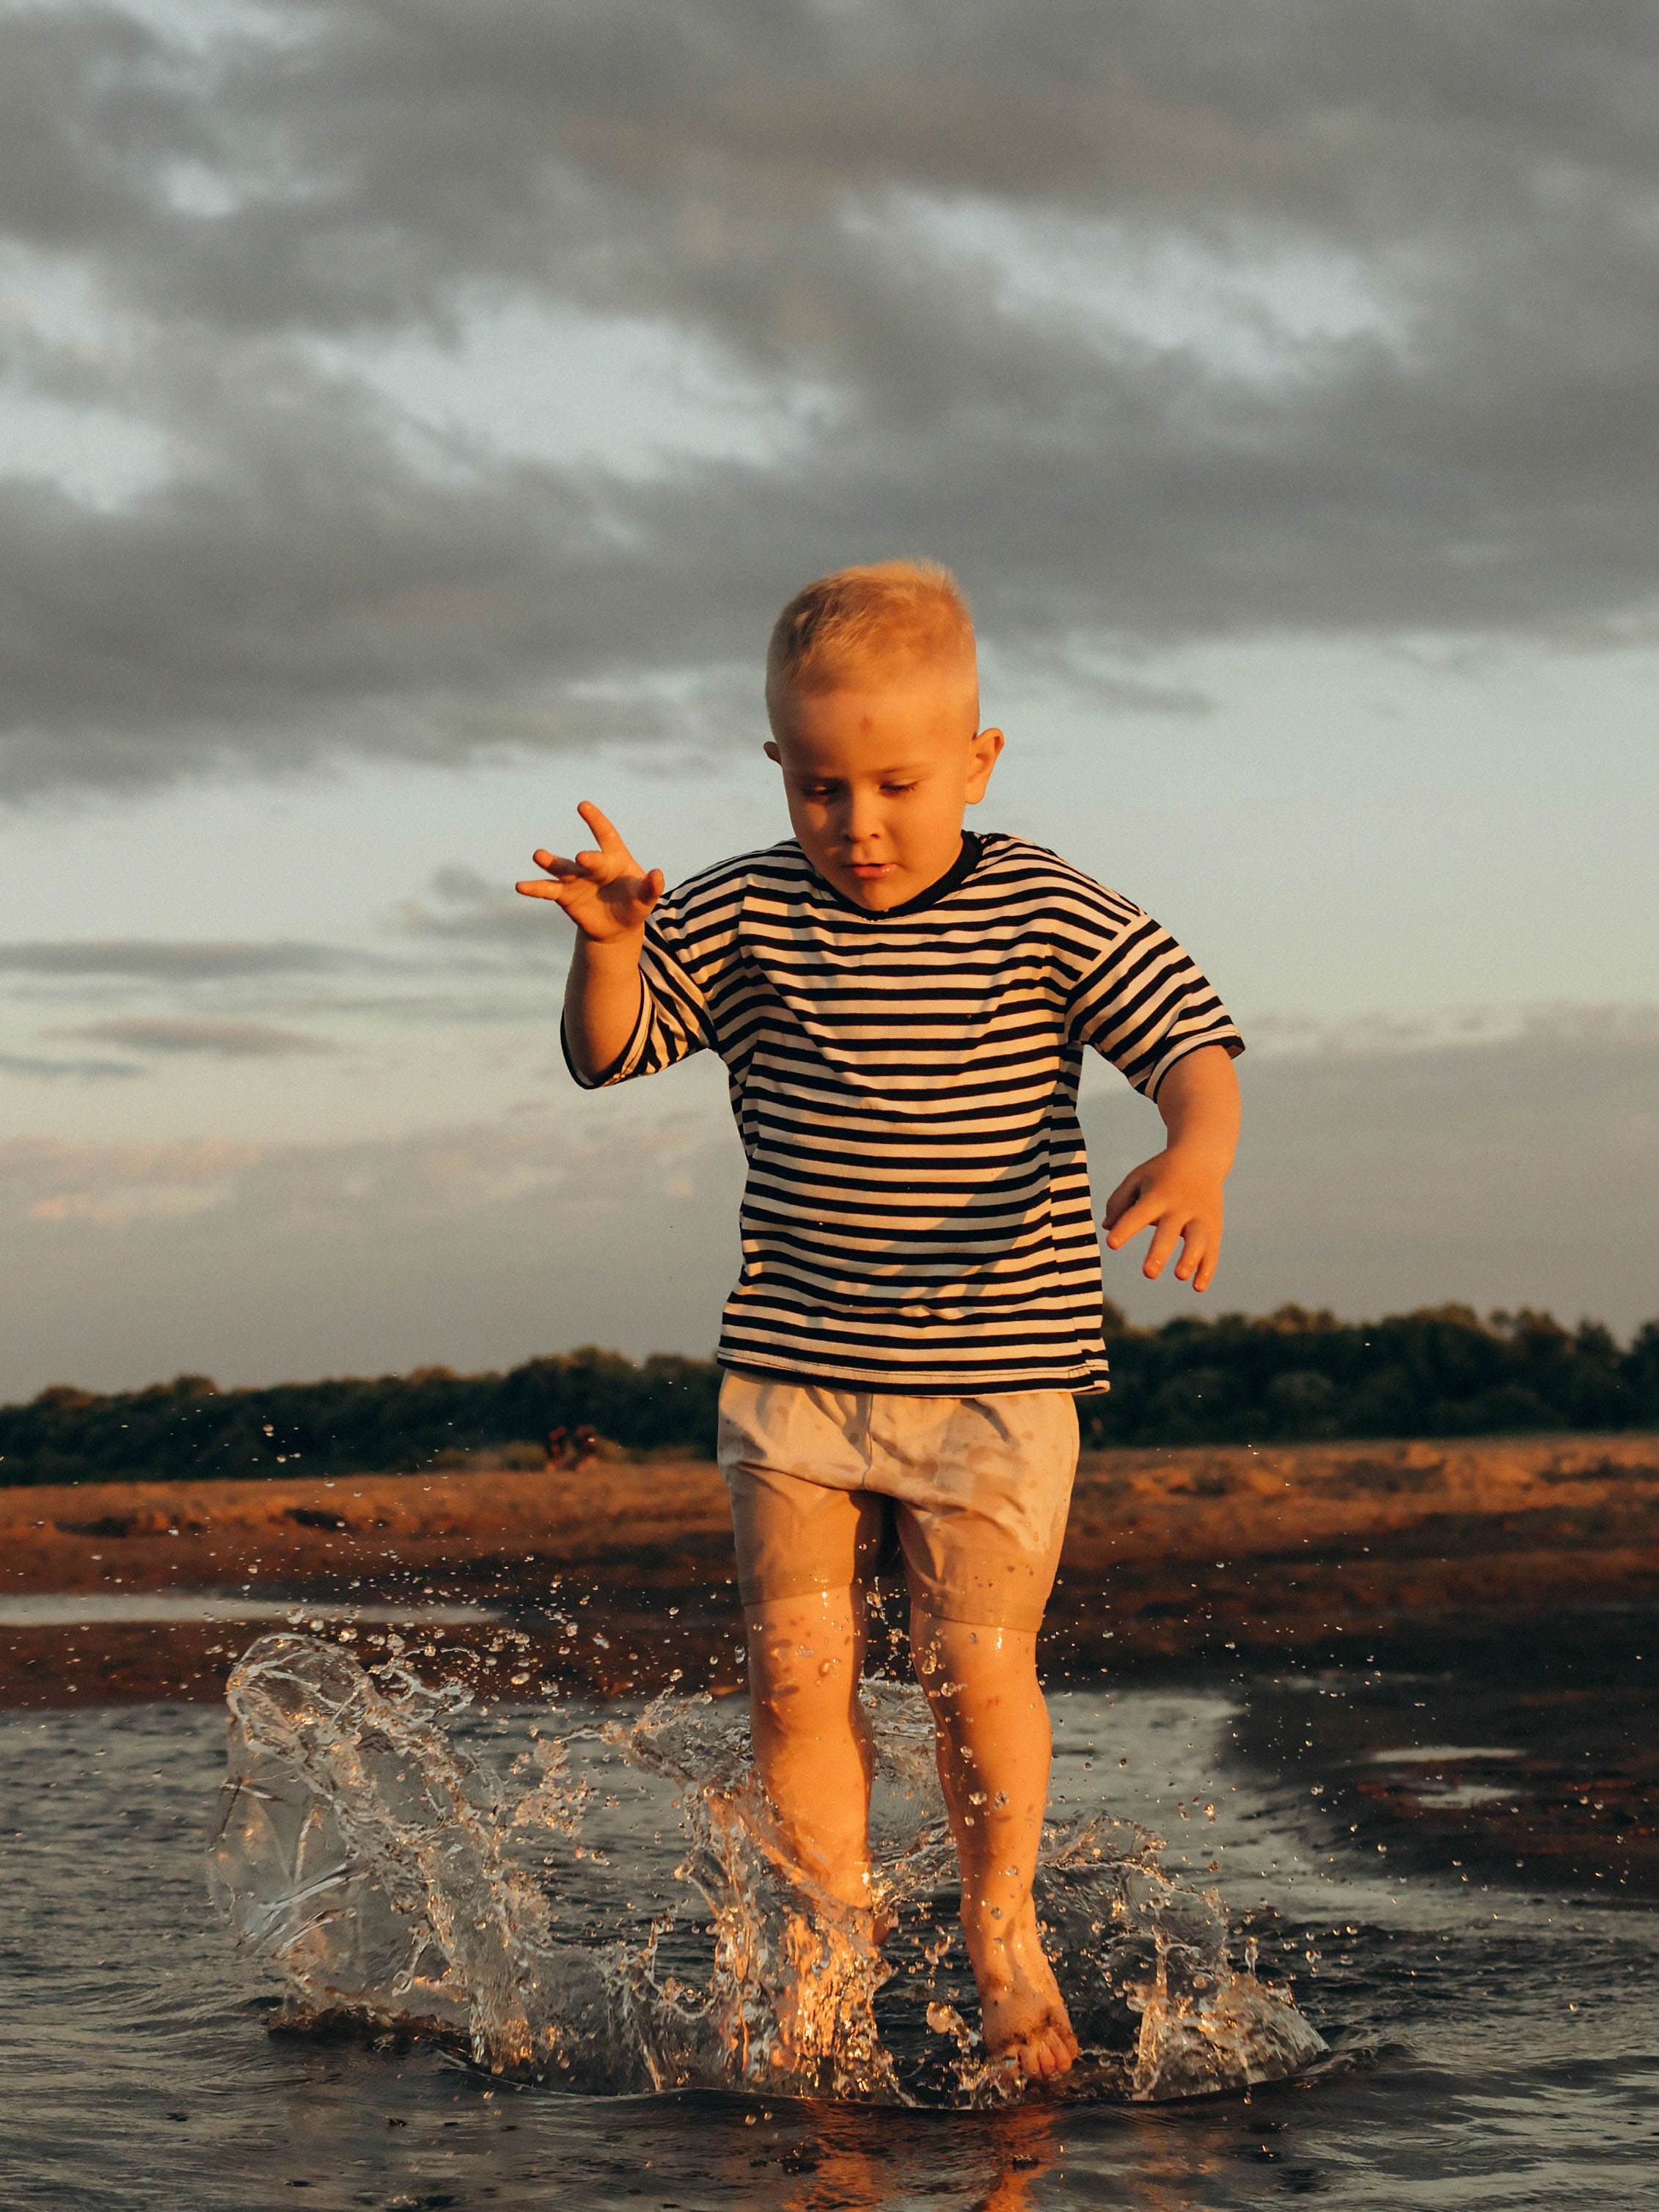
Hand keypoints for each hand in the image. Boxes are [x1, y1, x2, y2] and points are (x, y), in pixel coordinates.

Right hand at [515, 802, 663, 943]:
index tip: (583, 806)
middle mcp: (593, 865)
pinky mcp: (564, 895)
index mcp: (615, 858)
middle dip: (587, 860)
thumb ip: (650, 888)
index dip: (596, 821)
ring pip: (562, 868)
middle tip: (582, 859)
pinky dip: (534, 888)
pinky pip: (547, 890)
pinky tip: (520, 886)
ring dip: (550, 862)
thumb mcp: (645, 900)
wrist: (616, 927)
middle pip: (588, 860)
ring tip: (539, 855)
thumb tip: (658, 875)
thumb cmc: (633, 905)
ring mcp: (576, 878)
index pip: (606, 835)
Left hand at [1102, 1145, 1225, 1290]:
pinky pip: (1213, 1251)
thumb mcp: (1137, 1178)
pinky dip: (1207, 1269)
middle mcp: (1180, 1207)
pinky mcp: (1214, 1227)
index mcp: (1157, 1195)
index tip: (1111, 1244)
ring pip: (1197, 1241)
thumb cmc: (1160, 1173)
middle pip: (1170, 1232)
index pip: (1138, 1214)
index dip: (1125, 1229)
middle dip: (1159, 1252)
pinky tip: (1197, 1287)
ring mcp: (1200, 1217)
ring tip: (1179, 1276)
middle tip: (1148, 1274)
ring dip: (1190, 1259)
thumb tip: (1107, 1227)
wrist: (1201, 1158)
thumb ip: (1119, 1201)